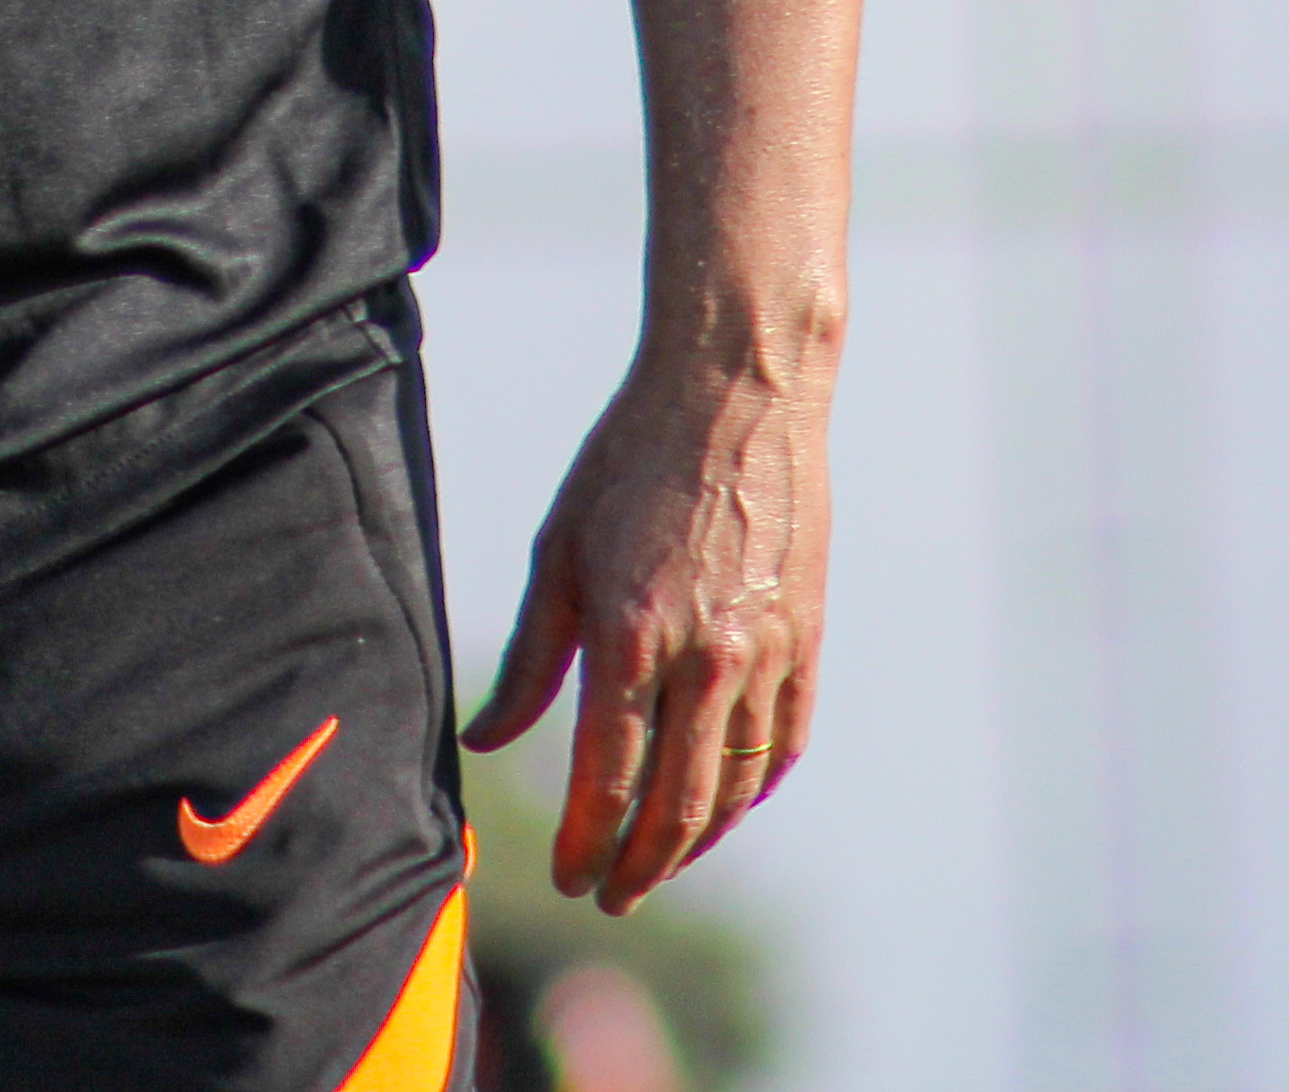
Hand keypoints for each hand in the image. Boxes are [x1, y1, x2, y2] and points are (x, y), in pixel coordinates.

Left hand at [461, 339, 831, 911]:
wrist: (736, 394)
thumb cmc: (628, 462)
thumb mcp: (558, 550)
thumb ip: (529, 660)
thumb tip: (483, 739)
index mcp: (631, 636)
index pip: (606, 780)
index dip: (584, 843)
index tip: (566, 877)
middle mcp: (705, 660)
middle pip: (675, 807)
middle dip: (638, 867)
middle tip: (609, 895)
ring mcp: (764, 654)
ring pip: (733, 789)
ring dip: (693, 843)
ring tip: (658, 864)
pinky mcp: (804, 640)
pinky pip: (782, 747)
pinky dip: (750, 792)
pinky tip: (721, 806)